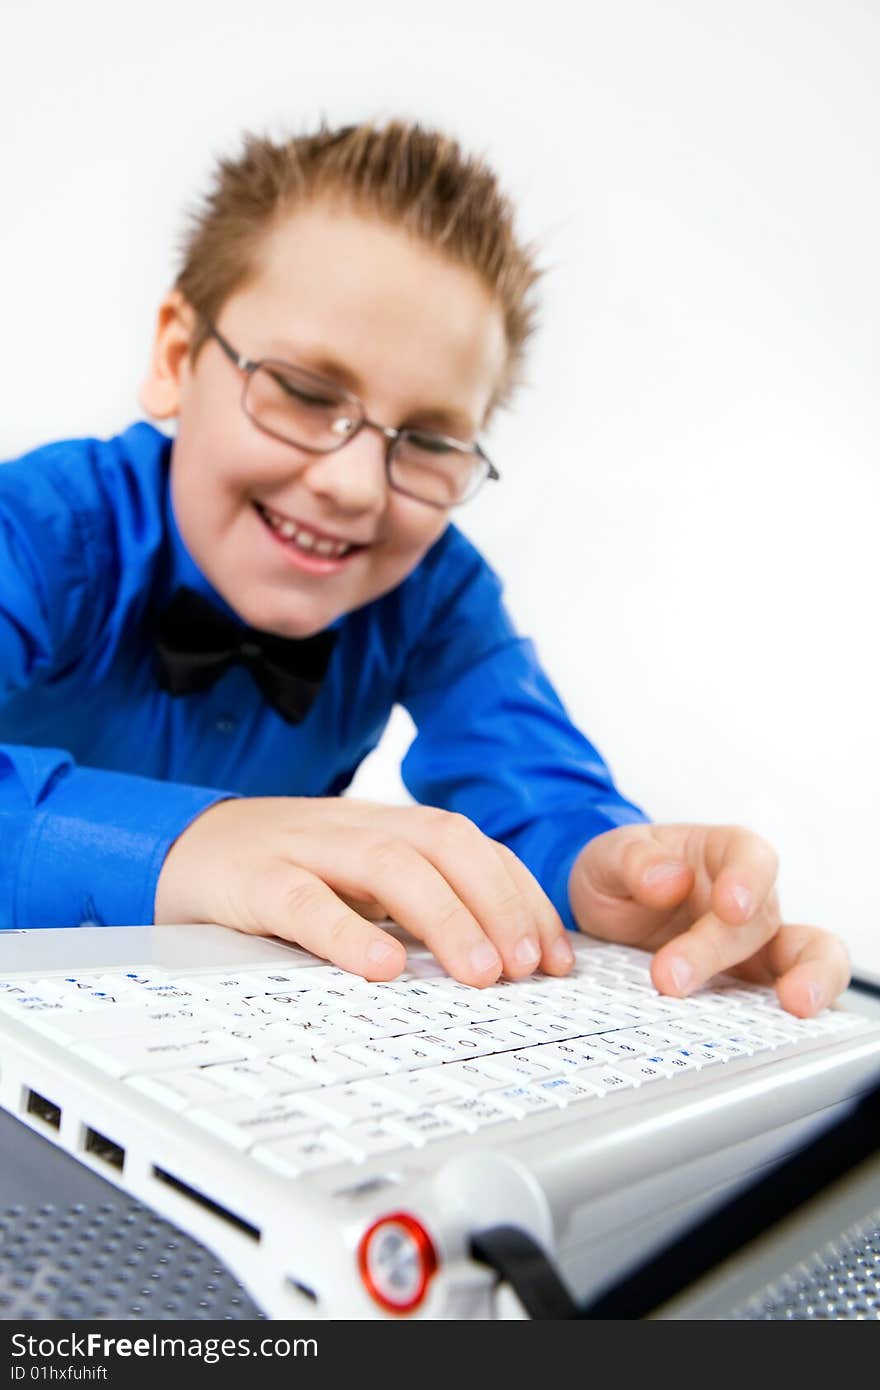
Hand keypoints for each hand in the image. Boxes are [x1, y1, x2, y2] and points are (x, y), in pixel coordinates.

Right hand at [154, 797, 573, 986]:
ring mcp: (306, 846)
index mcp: (392, 829)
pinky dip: (347, 932)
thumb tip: (501, 965)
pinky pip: (304, 899)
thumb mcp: (361, 886)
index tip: (558, 958)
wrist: (186, 848)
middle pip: (446, 844)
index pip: (476, 849)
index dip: (523, 898)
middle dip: (499, 902)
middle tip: (530, 968)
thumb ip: (419, 909)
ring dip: (446, 917)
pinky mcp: (254, 877)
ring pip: (388, 864)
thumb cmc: (286, 875)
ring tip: (480, 974)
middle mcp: (358, 828)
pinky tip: (381, 968)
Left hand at [568, 823, 850, 1016]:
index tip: (731, 905)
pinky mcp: (753, 991)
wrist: (611, 913)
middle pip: (760, 919)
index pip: (751, 857)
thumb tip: (668, 879)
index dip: (749, 880)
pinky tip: (769, 1039)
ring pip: (812, 956)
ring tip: (796, 1006)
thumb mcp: (609, 857)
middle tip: (669, 977)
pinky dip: (786, 1021)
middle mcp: (752, 900)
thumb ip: (633, 861)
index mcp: (722, 855)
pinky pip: (785, 1005)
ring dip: (810, 979)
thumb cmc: (625, 876)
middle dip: (716, 950)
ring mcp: (759, 948)